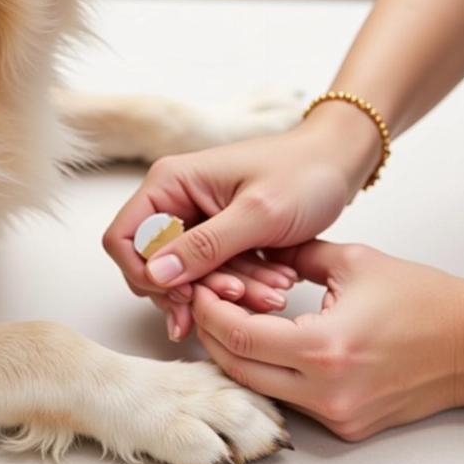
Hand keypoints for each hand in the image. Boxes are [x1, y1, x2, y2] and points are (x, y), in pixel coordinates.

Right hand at [103, 103, 380, 337]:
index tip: (183, 294)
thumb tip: (155, 275)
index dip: (143, 273)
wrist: (341, 163)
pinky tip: (276, 285)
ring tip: (274, 294)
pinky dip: (242, 285)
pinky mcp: (218, 238)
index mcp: (171, 183)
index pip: (123, 238)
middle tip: (240, 300)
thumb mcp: (258, 213)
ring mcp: (197, 222)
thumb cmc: (304, 173)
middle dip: (197, 288)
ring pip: (189, 276)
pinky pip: (215, 274)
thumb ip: (205, 246)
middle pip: (155, 265)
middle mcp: (176, 202)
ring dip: (227, 291)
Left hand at [192, 241, 463, 440]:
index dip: (210, 312)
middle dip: (211, 334)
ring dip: (236, 354)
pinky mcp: (345, 424)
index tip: (200, 288)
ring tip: (227, 319)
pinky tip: (265, 342)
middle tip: (202, 303)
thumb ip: (296, 254)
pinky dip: (268, 371)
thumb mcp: (353, 261)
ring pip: (258, 387)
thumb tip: (256, 248)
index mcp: (325, 348)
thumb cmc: (424, 300)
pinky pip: (288, 398)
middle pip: (238, 369)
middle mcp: (326, 391)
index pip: (239, 337)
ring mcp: (336, 414)